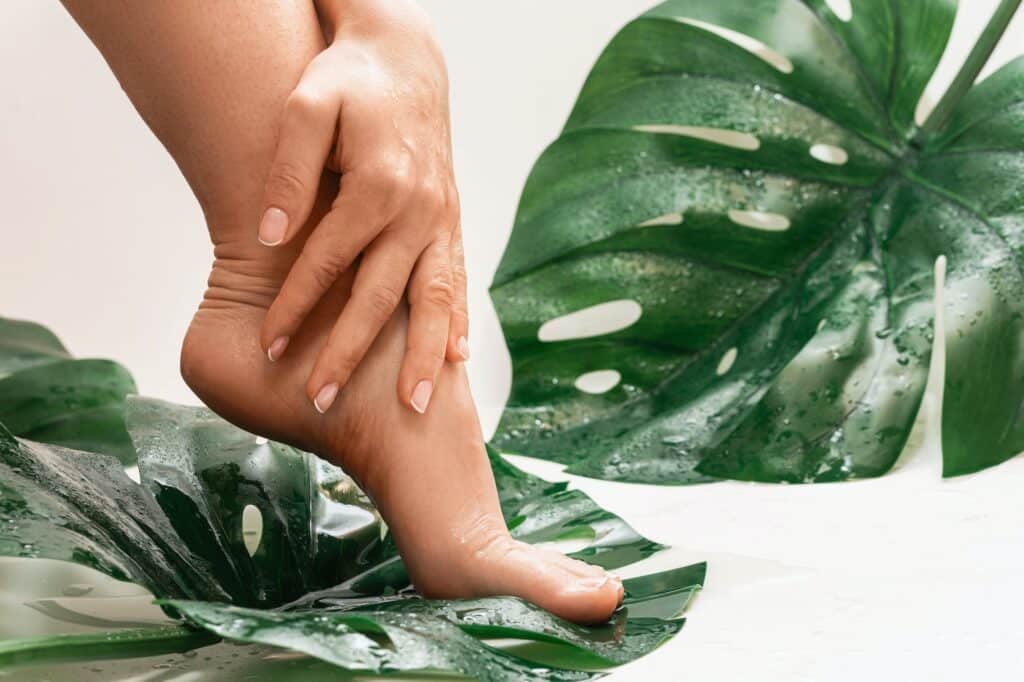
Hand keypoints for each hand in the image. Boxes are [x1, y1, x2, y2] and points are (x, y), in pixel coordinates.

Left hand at [256, 0, 467, 414]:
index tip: (267, 347)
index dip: (294, 306)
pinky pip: (459, 281)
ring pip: (433, 300)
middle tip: (320, 401)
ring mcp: (443, 221)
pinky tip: (455, 360)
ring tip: (413, 405)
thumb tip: (271, 236)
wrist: (407, 63)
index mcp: (380, 185)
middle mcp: (419, 210)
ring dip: (422, 356)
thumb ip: (289, 174)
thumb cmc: (349, 83)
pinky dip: (458, 323)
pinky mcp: (453, 224)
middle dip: (350, 352)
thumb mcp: (307, 108)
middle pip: (380, 296)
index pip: (328, 260)